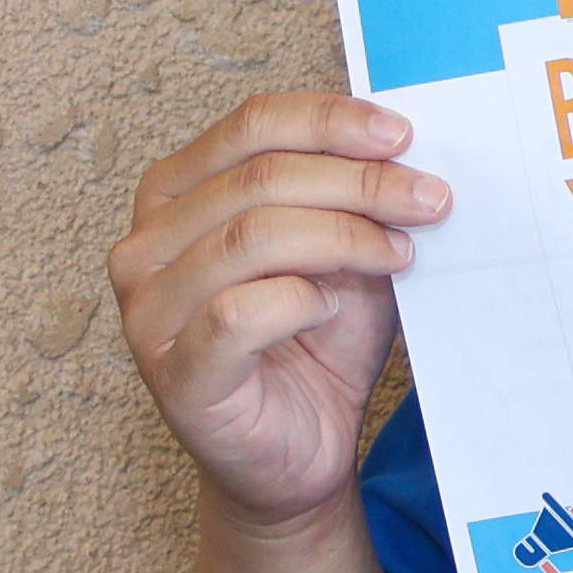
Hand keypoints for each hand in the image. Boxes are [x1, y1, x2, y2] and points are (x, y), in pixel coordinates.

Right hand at [112, 90, 446, 527]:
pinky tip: (333, 308)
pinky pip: (238, 313)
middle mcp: (145, 245)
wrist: (303, 450)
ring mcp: (148, 311)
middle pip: (258, 178)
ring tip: (399, 253)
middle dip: (357, 183)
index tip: (401, 135)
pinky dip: (301, 300)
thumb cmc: (315, 344)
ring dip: (343, 237)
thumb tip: (405, 145)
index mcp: (175, 195)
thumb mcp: (343, 252)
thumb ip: (353, 197)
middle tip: (427, 198)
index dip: (330, 122)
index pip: (250, 126)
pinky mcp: (172, 373)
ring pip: (250, 238)